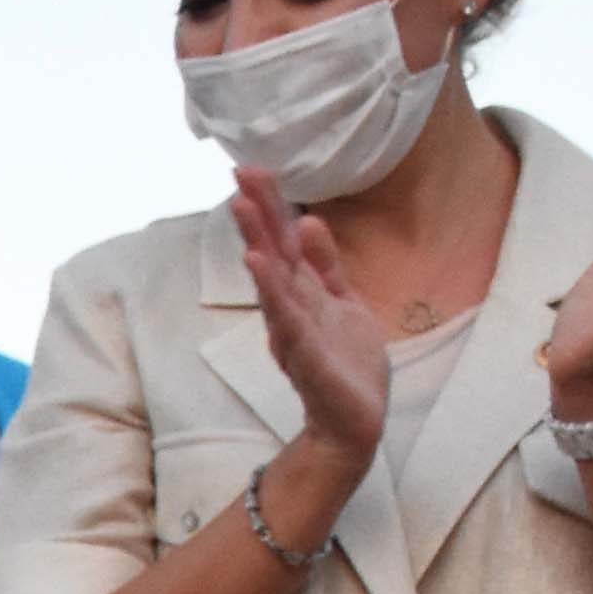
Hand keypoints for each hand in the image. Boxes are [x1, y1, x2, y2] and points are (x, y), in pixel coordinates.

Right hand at [225, 163, 390, 467]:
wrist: (352, 424)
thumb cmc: (346, 365)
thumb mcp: (342, 302)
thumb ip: (325, 265)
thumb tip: (307, 220)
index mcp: (304, 291)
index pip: (285, 241)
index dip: (272, 205)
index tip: (254, 168)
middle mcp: (293, 306)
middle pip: (273, 251)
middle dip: (259, 212)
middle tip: (240, 172)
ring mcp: (295, 329)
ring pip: (273, 278)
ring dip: (256, 241)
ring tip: (241, 206)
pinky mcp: (305, 354)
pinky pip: (286, 317)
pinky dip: (271, 290)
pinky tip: (257, 264)